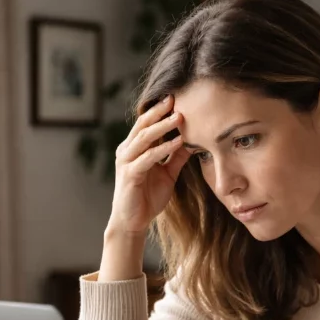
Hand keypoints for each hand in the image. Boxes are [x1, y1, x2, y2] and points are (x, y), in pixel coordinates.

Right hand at [108, 94, 191, 235]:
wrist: (133, 221)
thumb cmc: (147, 197)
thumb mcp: (167, 173)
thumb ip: (176, 157)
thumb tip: (193, 141)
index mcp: (134, 148)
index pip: (146, 123)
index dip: (160, 111)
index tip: (177, 98)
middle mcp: (127, 151)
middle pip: (143, 125)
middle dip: (159, 111)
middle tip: (175, 98)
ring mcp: (127, 162)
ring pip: (144, 138)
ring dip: (162, 127)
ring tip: (179, 117)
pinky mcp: (130, 175)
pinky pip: (147, 158)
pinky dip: (163, 148)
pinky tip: (177, 142)